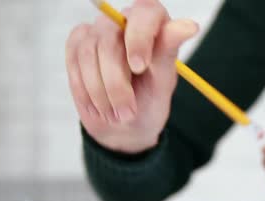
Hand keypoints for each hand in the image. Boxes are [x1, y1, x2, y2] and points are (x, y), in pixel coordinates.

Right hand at [65, 0, 198, 153]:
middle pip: (110, 40)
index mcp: (154, 24)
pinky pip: (74, 61)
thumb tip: (191, 25)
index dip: (139, 37)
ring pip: (89, 53)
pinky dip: (85, 90)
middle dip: (116, 83)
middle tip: (127, 112)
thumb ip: (168, 51)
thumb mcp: (163, 81)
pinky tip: (99, 106)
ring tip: (117, 114)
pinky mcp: (78, 43)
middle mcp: (124, 22)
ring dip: (101, 92)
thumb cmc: (149, 101)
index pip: (146, 11)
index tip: (139, 67)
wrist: (125, 125)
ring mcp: (99, 32)